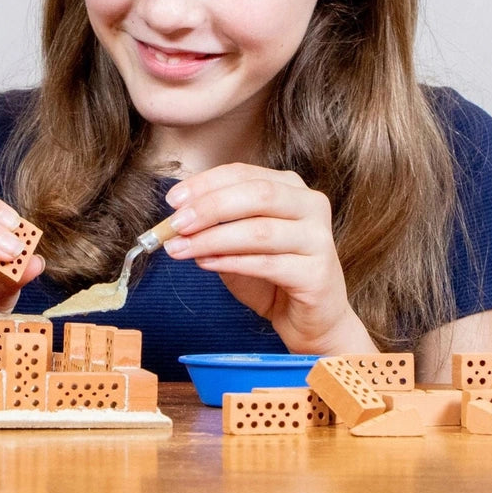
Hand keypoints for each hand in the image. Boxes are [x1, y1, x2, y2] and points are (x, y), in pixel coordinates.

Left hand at [161, 163, 375, 354]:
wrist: (310, 318)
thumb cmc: (271, 274)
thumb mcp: (237, 242)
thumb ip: (214, 225)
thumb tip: (176, 221)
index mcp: (289, 187)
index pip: (242, 173)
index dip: (205, 183)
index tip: (173, 199)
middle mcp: (310, 206)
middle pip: (256, 195)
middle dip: (209, 207)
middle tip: (175, 224)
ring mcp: (318, 239)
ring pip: (259, 230)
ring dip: (212, 239)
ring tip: (181, 248)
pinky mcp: (318, 273)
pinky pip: (267, 264)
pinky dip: (231, 262)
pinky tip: (206, 264)